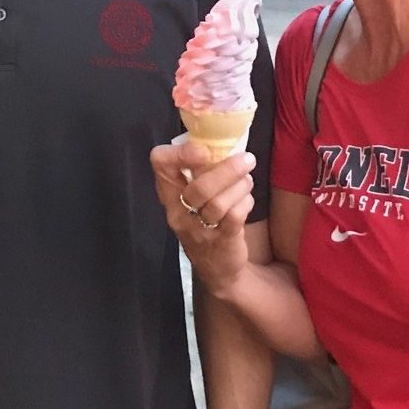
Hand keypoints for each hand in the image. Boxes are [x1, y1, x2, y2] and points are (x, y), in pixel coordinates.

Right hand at [149, 142, 254, 295]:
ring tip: (247, 179)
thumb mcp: (193, 197)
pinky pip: (234, 217)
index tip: (204, 150)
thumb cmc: (205, 221)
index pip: (160, 165)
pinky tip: (246, 200)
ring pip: (218, 203)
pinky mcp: (220, 242)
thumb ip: (201, 170)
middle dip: (226, 169)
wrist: (218, 269)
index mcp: (169, 193)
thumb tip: (226, 140)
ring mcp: (198, 230)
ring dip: (240, 186)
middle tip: (247, 159)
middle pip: (198, 187)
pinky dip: (245, 203)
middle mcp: (178, 212)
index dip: (180, 153)